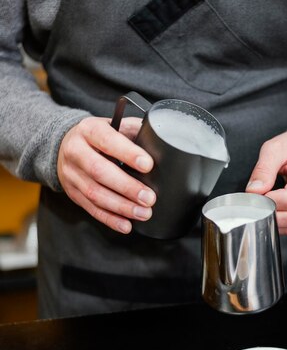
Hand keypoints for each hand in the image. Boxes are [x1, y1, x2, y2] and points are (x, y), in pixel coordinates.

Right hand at [57, 116, 155, 233]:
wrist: (64, 146)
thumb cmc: (97, 136)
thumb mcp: (112, 125)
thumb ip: (132, 131)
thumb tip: (160, 142)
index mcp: (88, 130)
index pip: (107, 140)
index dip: (128, 153)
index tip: (148, 165)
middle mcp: (76, 151)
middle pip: (99, 171)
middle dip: (127, 187)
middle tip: (149, 198)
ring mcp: (72, 174)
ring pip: (95, 194)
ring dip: (121, 207)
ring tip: (143, 213)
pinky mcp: (73, 193)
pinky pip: (91, 208)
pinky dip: (110, 219)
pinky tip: (126, 224)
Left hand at [246, 129, 286, 234]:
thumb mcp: (275, 148)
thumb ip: (263, 169)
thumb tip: (254, 192)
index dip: (269, 202)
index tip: (255, 196)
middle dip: (271, 214)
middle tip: (255, 205)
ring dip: (276, 222)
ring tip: (263, 208)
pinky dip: (283, 223)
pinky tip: (274, 212)